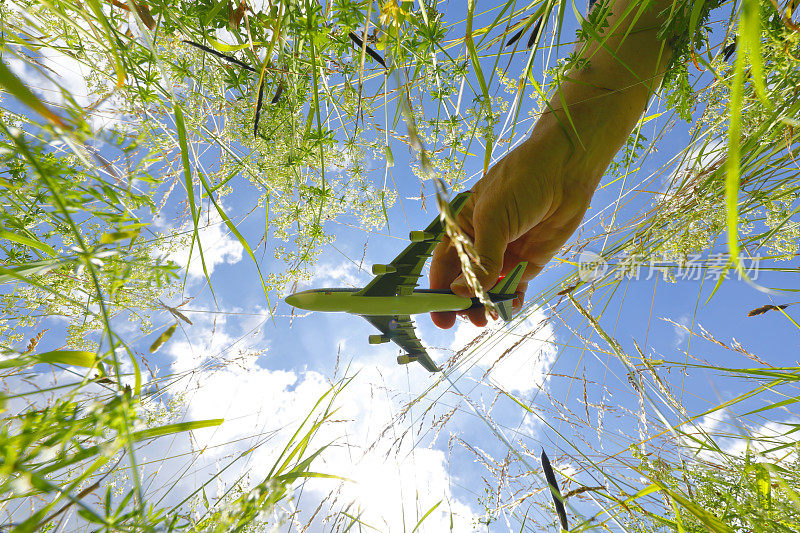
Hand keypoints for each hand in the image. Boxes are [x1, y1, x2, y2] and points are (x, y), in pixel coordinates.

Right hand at [429, 131, 598, 328]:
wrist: (565, 169)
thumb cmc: (521, 181)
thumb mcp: (493, 219)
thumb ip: (480, 259)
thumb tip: (461, 293)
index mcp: (463, 227)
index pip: (444, 264)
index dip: (438, 290)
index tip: (437, 315)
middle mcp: (482, 242)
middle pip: (465, 281)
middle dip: (462, 303)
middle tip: (465, 320)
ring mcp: (506, 252)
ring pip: (489, 288)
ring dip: (486, 305)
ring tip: (485, 319)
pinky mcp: (529, 260)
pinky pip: (515, 287)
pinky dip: (510, 301)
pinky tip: (508, 309)